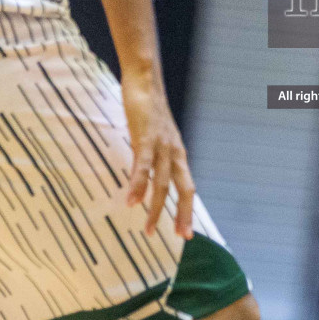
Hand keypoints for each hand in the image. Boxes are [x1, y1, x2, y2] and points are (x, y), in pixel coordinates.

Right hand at [122, 71, 194, 239]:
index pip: (187, 187)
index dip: (187, 211)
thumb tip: (144, 177)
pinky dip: (138, 185)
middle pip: (183, 189)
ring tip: (147, 229)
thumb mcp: (153, 138)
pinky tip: (131, 201)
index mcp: (178, 154)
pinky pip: (143, 166)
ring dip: (155, 208)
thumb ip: (152, 158)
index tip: (185, 233)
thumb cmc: (148, 110)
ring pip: (162, 183)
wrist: (145, 82)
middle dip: (182, 215)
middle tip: (181, 237)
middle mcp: (174, 152)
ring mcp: (162, 146)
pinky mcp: (146, 138)